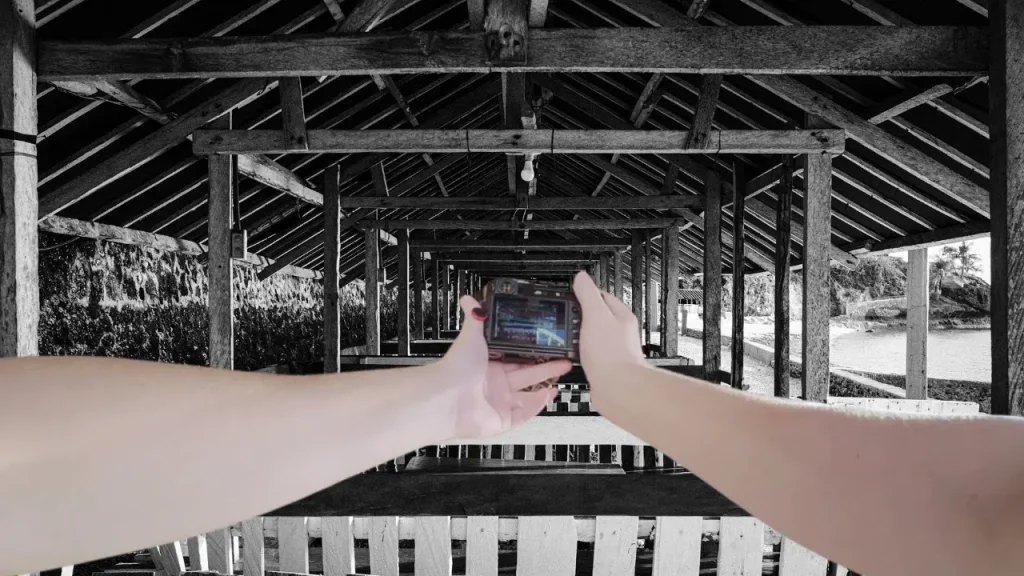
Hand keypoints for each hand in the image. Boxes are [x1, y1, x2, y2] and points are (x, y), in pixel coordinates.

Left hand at [435, 295, 571, 439]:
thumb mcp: (471, 337)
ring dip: (543, 390)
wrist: (446, 397)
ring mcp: (498, 404)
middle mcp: (494, 385)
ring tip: (559, 382)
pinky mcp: (501, 421)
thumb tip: (469, 299)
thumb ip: (475, 318)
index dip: (533, 356)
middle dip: (546, 370)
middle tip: (564, 363)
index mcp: (489, 366)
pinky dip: (536, 407)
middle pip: (526, 377)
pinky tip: (547, 396)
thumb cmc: (457, 367)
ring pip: (527, 398)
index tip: (549, 349)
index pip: (516, 360)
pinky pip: (523, 415)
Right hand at [572, 271, 645, 407]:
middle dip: (582, 316)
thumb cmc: (611, 353)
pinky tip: (575, 356)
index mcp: (620, 316)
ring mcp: (613, 350)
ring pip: (594, 337)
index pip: (602, 296)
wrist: (617, 388)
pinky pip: (591, 355)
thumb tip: (582, 277)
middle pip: (598, 317)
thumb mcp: (595, 315)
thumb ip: (587, 295)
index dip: (586, 293)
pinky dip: (581, 354)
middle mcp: (620, 333)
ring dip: (581, 336)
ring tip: (569, 336)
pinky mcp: (606, 367)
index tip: (572, 293)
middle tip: (567, 315)